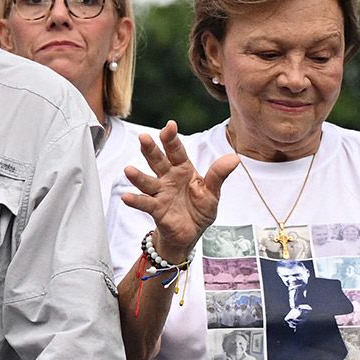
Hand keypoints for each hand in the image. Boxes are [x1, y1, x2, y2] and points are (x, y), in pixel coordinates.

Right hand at [121, 122, 237, 267]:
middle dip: (151, 150)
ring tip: (128, 170)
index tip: (169, 125)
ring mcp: (160, 193)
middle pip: (158, 161)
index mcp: (183, 170)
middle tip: (143, 137)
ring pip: (148, 182)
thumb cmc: (199, 209)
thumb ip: (218, 175)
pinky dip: (135, 201)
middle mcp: (168, 178)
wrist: (190, 234)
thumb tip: (233, 158)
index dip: (172, 139)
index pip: (177, 152)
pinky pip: (145, 203)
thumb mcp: (212, 192)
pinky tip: (126, 197)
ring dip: (137, 176)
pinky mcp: (156, 209)